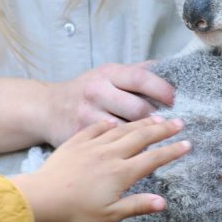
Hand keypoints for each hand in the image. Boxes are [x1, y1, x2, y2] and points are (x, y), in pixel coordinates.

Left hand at [11, 116, 189, 221]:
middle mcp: (111, 154)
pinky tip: (114, 120)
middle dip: (163, 129)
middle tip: (178, 122)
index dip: (172, 151)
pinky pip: (96, 128)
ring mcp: (93, 145)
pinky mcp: (76, 142)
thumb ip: (136, 205)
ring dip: (141, 122)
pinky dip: (109, 123)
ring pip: (123, 129)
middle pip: (142, 137)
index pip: (153, 159)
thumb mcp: (109, 215)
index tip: (187, 143)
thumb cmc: (75, 211)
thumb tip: (162, 202)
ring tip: (156, 116)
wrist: (41, 196)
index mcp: (121, 173)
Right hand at [42, 63, 175, 146]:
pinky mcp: (82, 136)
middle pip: (137, 109)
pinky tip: (139, 152)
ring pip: (127, 131)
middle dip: (157, 119)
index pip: (140, 78)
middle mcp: (98, 92)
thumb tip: (170, 68)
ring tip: (161, 141)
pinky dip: (128, 150)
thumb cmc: (87, 90)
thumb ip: (136, 72)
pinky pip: (113, 146)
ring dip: (146, 138)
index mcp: (108, 74)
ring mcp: (89, 115)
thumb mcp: (108, 74)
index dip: (161, 89)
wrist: (47, 109)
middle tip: (173, 126)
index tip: (175, 100)